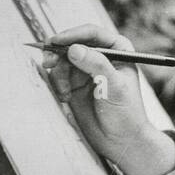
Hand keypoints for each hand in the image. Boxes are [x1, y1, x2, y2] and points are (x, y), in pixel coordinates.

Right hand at [42, 24, 174, 174]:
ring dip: (58, 73)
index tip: (56, 41)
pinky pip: (58, 75)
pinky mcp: (74, 84)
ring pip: (62, 60)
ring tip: (64, 92)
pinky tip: (65, 98)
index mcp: (118, 50)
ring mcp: (86, 70)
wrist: (120, 140)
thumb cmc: (126, 113)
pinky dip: (57, 84)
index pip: (92, 33)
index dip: (73, 34)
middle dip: (58, 52)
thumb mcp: (114, 87)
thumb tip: (74, 49)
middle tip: (48, 62)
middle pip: (73, 43)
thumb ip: (96, 65)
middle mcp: (101, 56)